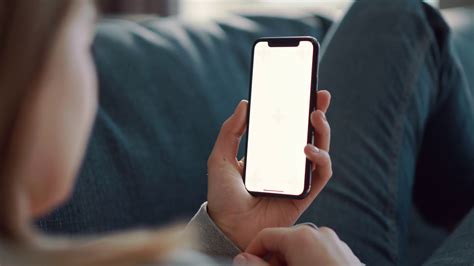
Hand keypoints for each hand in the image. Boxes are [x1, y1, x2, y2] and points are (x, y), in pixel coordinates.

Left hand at [207, 90, 331, 248]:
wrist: (227, 228)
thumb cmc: (222, 196)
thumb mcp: (220, 158)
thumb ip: (230, 131)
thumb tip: (244, 103)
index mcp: (268, 154)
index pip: (287, 127)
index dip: (296, 109)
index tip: (301, 88)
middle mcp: (285, 164)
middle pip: (308, 134)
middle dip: (318, 113)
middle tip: (320, 94)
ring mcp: (297, 178)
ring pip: (320, 151)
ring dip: (322, 131)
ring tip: (315, 115)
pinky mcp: (305, 194)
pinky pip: (321, 174)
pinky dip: (321, 160)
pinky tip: (308, 150)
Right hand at [234, 226, 361, 265]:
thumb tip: (241, 259)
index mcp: (302, 237)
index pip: (266, 236)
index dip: (253, 252)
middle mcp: (319, 234)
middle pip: (284, 242)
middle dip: (274, 261)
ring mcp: (336, 244)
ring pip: (302, 250)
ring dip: (291, 264)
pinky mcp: (346, 256)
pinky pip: (319, 255)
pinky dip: (309, 265)